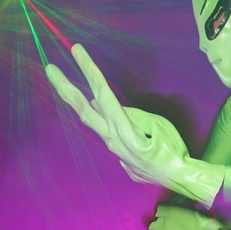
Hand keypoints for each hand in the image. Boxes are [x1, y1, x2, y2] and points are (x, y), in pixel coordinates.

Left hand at [46, 45, 224, 207]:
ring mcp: (114, 149)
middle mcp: (113, 139)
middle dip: (65, 88)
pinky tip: (103, 110)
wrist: (180, 179)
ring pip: (93, 120)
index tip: (76, 50)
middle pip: (84, 109)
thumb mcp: (158, 125)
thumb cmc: (173, 150)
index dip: (88, 70)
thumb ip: (134, 116)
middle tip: (50, 69)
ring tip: (65, 84)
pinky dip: (103, 118)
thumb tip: (115, 110)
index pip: (102, 93)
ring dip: (80, 101)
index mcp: (123, 129)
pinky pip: (109, 132)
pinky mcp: (120, 156)